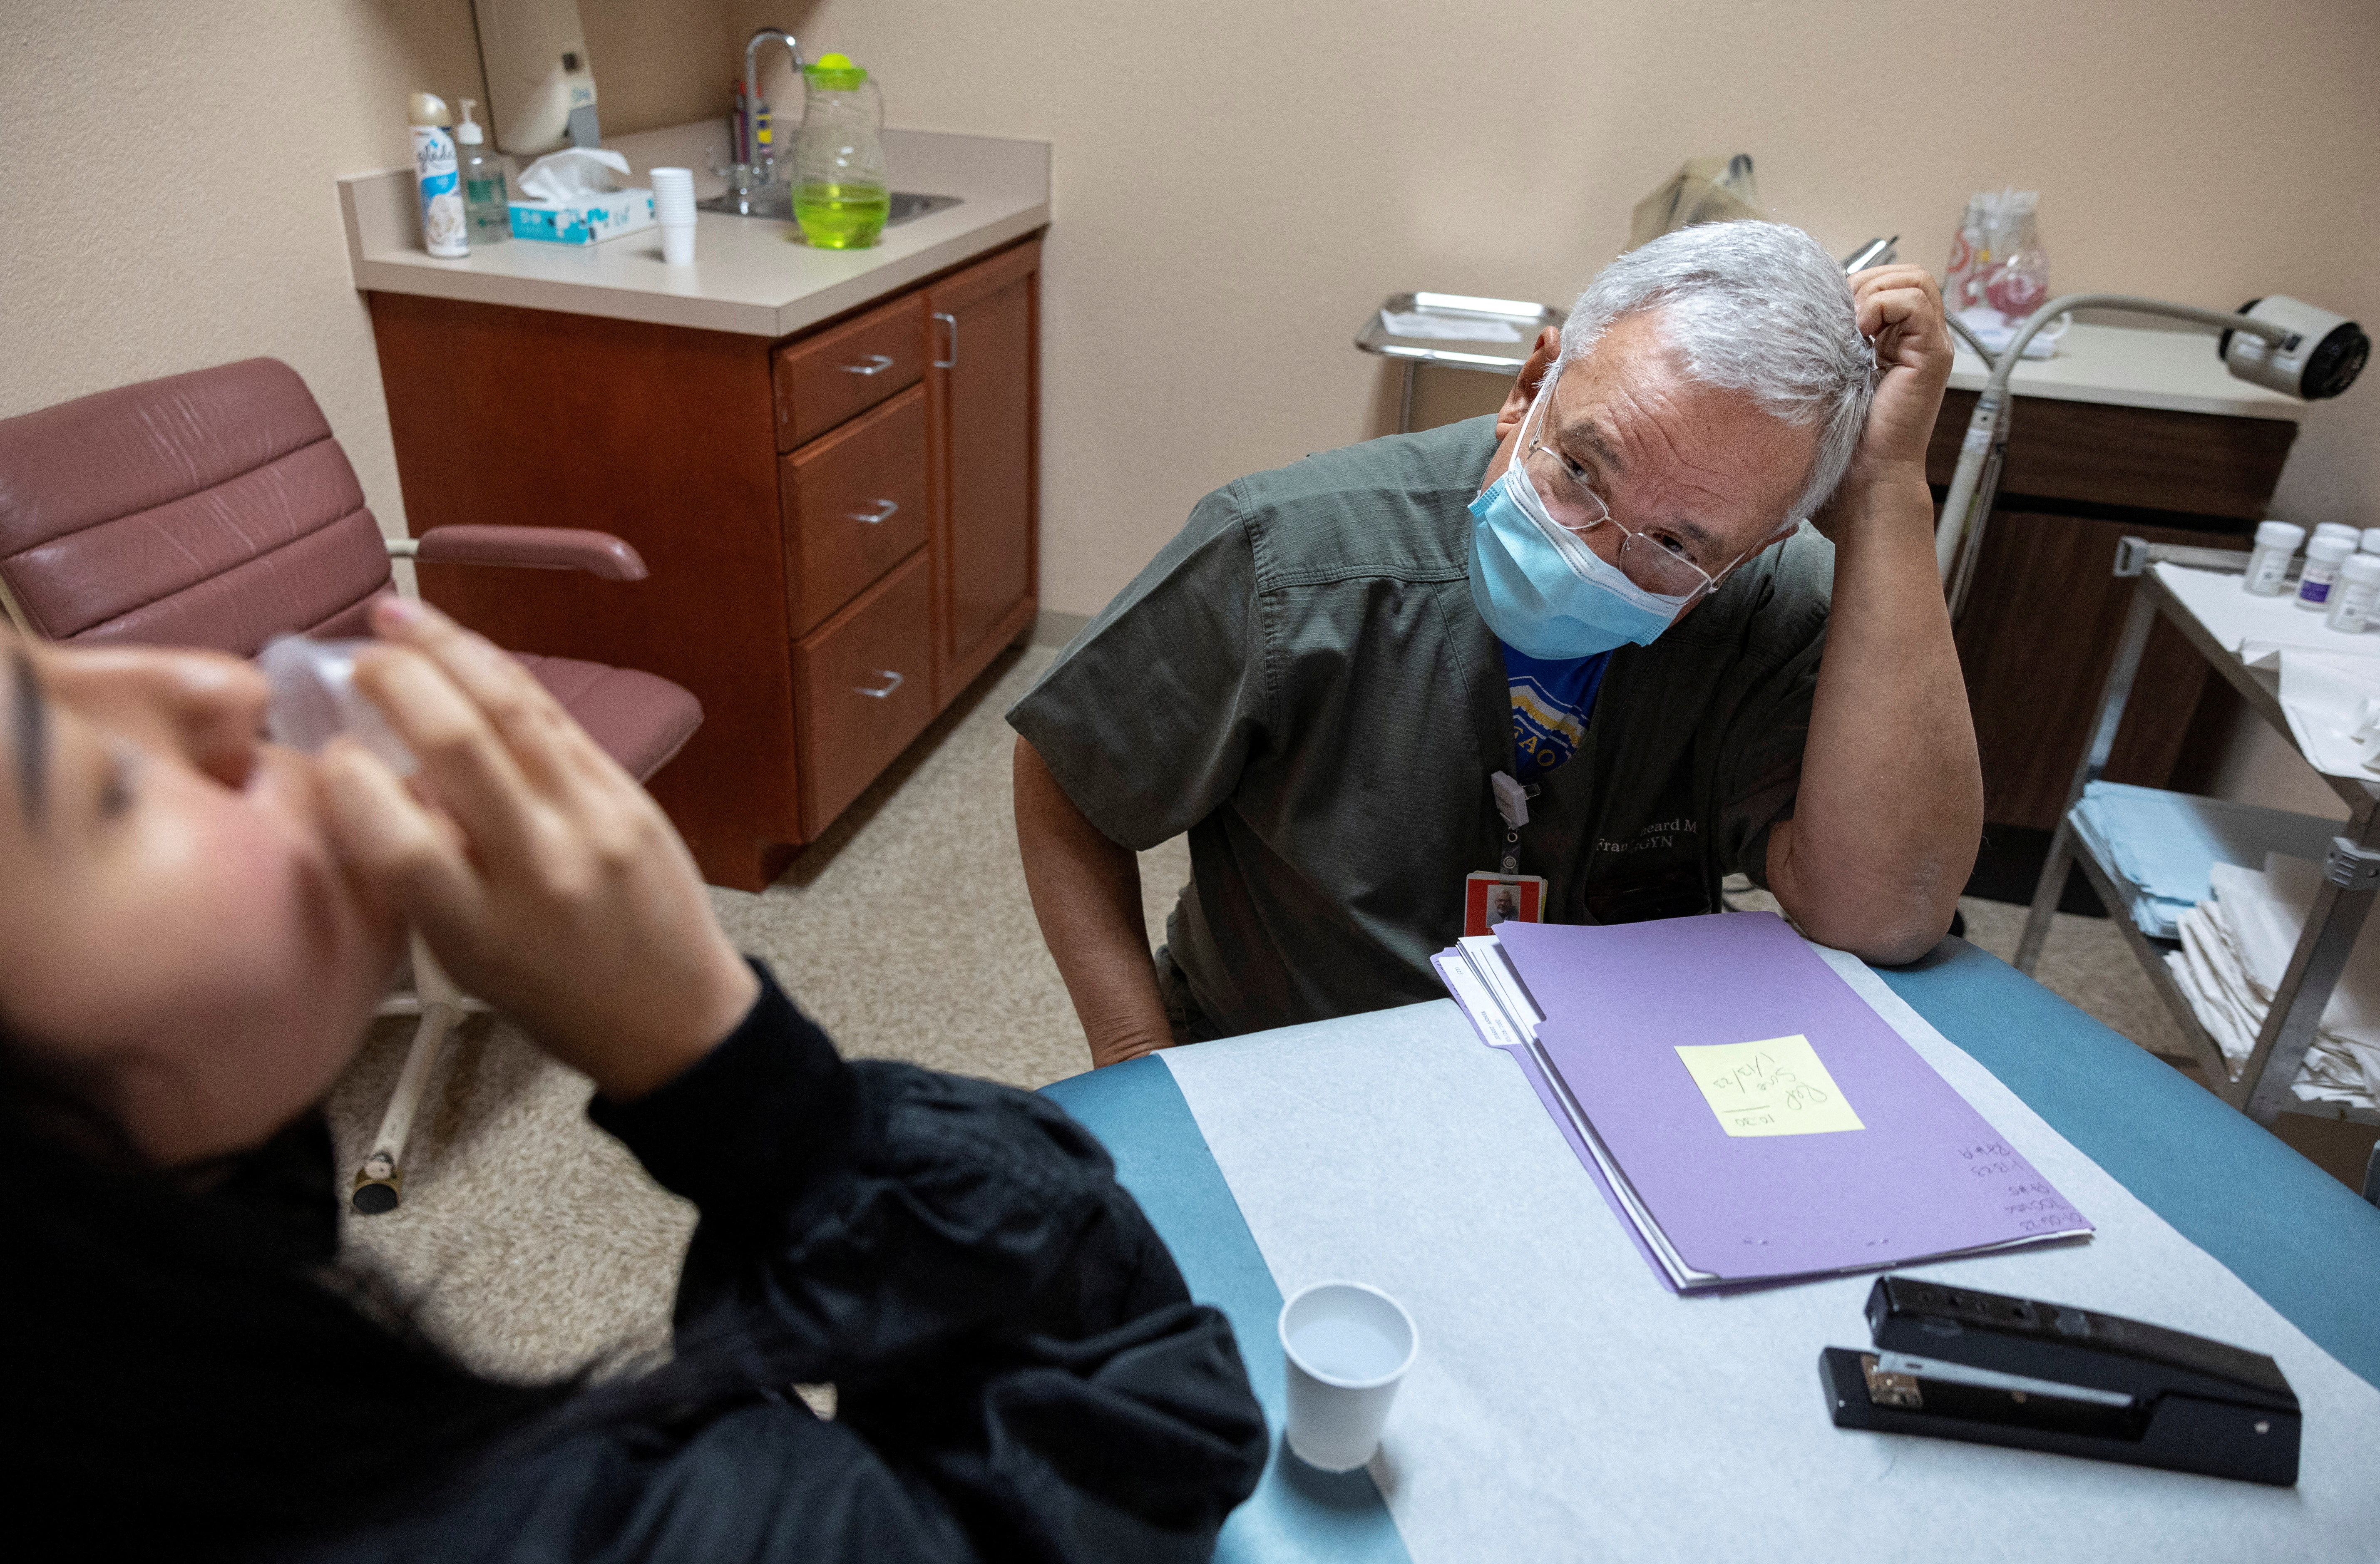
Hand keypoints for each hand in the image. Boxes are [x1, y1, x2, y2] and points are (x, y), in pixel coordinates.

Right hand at [318, 597, 757, 1100]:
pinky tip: (467, 652)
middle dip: (399, 682)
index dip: (349, 784)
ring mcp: (594, 824)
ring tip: (399, 617)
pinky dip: (505, 678)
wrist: (673, 1015)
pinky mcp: (630, 796)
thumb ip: (421, 874)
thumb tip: (379, 774)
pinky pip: (558, 720)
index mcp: (481, 930)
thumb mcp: (464, 959)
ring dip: (451, 651)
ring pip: (515, 712)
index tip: (330, 755)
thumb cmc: (553, 993)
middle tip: (359, 653)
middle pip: (460, 747)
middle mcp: (541, 870)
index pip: (398, 840)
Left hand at [1839, 264, 1953, 498]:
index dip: (1856, 286)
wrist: (1864, 484)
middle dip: (1866, 282)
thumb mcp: (1828, 382)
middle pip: (1905, 274)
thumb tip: (1797, 315)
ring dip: (1874, 292)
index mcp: (1896, 344)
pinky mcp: (1932, 357)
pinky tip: (1861, 333)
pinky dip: (1884, 305)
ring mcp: (1929, 348)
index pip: (1888, 283)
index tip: (1826, 316)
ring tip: (1852, 328)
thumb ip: (1827, 347)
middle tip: (1839, 320)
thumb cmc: (1842, 445)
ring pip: (1915, 280)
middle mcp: (1918, 342)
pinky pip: (1916, 302)